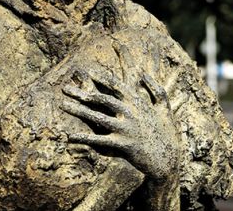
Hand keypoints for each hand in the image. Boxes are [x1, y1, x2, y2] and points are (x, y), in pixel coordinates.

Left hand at [61, 70, 180, 182]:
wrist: (170, 161)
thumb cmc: (168, 133)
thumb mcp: (166, 107)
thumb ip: (156, 89)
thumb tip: (145, 73)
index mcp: (139, 103)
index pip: (117, 86)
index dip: (101, 78)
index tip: (87, 72)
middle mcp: (131, 113)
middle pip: (101, 99)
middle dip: (81, 92)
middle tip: (65, 88)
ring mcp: (126, 129)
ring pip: (97, 117)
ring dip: (77, 110)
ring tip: (63, 105)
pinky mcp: (123, 145)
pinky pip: (99, 140)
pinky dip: (84, 137)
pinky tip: (70, 135)